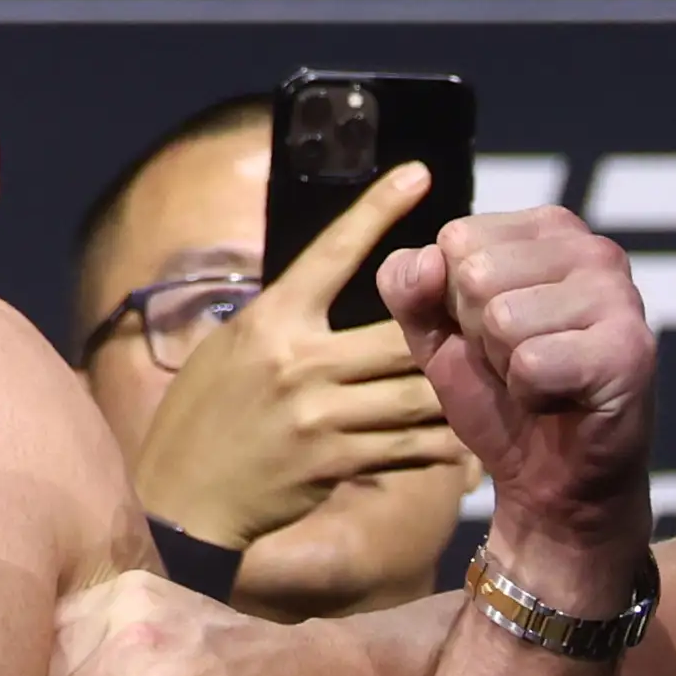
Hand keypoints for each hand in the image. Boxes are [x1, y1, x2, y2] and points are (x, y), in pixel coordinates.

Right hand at [135, 165, 467, 548]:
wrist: (183, 501)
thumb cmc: (202, 418)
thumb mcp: (228, 349)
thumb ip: (283, 320)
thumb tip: (324, 284)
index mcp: (271, 320)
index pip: (332, 251)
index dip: (378, 210)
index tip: (420, 174)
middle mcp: (298, 361)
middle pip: (400, 333)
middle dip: (446, 326)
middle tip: (486, 316)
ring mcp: (319, 414)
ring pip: (416, 393)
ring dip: (456, 389)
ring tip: (492, 377)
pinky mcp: (335, 462)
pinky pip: (409, 447)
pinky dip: (442, 444)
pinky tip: (465, 443)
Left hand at [383, 208, 656, 613]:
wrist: (552, 481)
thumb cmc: (500, 398)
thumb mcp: (435, 336)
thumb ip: (409, 288)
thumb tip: (429, 261)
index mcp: (548, 229)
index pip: (457, 239)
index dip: (456, 302)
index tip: (494, 335)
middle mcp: (592, 249)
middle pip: (477, 275)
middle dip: (481, 335)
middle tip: (519, 364)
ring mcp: (619, 295)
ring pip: (503, 318)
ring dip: (508, 367)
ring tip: (541, 380)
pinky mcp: (629, 349)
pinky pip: (533, 362)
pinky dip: (533, 395)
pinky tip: (562, 399)